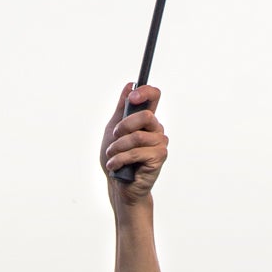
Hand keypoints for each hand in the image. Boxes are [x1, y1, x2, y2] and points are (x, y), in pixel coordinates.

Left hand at [102, 82, 165, 203]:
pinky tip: (115, 166)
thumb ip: (122, 109)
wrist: (118, 186)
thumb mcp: (113, 130)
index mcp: (146, 120)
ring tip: (111, 156)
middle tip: (114, 136)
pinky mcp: (159, 157)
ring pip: (137, 136)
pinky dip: (120, 159)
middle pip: (146, 115)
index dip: (145, 92)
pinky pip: (137, 152)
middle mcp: (156, 129)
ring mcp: (160, 143)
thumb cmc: (117, 158)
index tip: (133, 96)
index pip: (154, 96)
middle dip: (124, 126)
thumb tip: (130, 85)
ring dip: (118, 147)